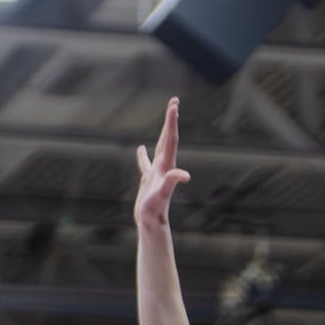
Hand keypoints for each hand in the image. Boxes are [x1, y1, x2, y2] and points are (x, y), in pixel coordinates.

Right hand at [134, 97, 190, 227]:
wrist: (152, 223)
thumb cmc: (155, 210)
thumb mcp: (162, 194)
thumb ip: (172, 182)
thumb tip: (184, 175)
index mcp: (166, 165)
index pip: (170, 139)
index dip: (171, 122)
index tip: (173, 105)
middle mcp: (164, 166)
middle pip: (168, 138)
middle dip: (170, 120)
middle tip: (174, 102)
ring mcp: (156, 172)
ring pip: (159, 146)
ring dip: (162, 131)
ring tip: (166, 118)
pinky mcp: (149, 180)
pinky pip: (145, 162)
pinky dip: (143, 154)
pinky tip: (140, 148)